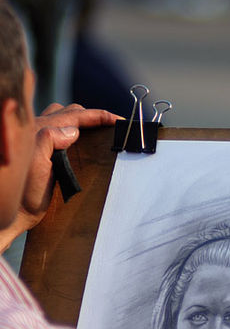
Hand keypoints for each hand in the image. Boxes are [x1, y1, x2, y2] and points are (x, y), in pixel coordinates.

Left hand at [5, 104, 119, 247]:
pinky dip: (72, 130)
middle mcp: (37, 131)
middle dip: (92, 116)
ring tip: (97, 131)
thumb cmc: (24, 195)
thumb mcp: (37, 166)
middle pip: (70, 112)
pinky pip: (58, 131)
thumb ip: (48, 140)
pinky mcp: (40, 151)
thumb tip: (72, 130)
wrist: (10, 216)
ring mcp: (38, 140)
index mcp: (39, 131)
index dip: (100, 116)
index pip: (76, 115)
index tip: (120, 122)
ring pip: (62, 118)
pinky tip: (79, 142)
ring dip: (81, 121)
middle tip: (112, 127)